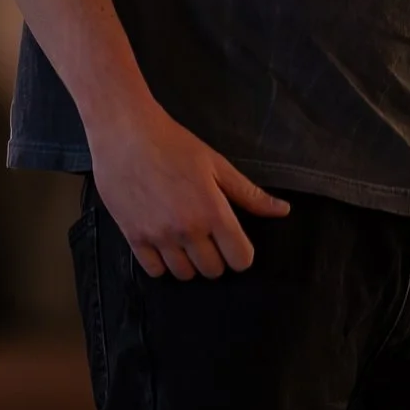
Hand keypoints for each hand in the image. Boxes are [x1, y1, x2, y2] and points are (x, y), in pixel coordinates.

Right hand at [87, 100, 288, 279]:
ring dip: (190, 262)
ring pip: (184, 274)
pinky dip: (162, 263)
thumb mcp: (217, 165)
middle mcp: (188, 230)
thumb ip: (249, 194)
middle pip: (213, 270)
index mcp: (213, 212)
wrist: (127, 135)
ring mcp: (159, 237)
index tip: (235, 242)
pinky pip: (154, 271)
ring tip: (187, 240)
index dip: (242, 253)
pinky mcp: (134, 238)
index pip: (240, 259)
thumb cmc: (174, 145)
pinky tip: (165, 243)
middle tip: (210, 237)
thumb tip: (283, 211)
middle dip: (217, 257)